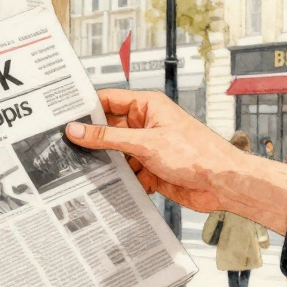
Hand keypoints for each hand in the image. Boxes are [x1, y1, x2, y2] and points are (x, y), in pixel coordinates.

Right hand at [65, 90, 235, 211]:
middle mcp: (146, 124)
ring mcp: (147, 147)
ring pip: (115, 153)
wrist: (224, 183)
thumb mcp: (145, 143)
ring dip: (106, 163)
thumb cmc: (198, 154)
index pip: (108, 100)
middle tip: (66, 148)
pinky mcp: (150, 168)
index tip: (63, 118)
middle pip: (108, 129)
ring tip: (87, 170)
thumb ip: (108, 137)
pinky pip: (125, 172)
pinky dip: (119, 179)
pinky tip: (112, 185)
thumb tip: (77, 130)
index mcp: (147, 106)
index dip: (86, 108)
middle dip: (93, 140)